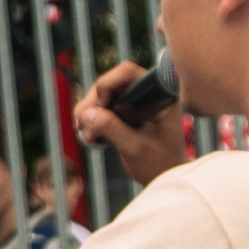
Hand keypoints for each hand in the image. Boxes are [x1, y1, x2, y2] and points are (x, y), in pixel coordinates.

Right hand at [75, 60, 186, 186]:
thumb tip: (87, 113)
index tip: (100, 107)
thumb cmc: (160, 163)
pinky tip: (89, 134)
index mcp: (158, 95)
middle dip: (92, 103)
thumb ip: (113, 128)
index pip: (128, 73)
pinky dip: (89, 118)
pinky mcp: (123, 111)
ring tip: (87, 135)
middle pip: (108, 83)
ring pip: (99, 95)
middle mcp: (145, 93)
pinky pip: (99, 107)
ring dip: (87, 112)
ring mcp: (133, 101)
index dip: (108, 85)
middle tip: (84, 127)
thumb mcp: (135, 147)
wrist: (164, 175)